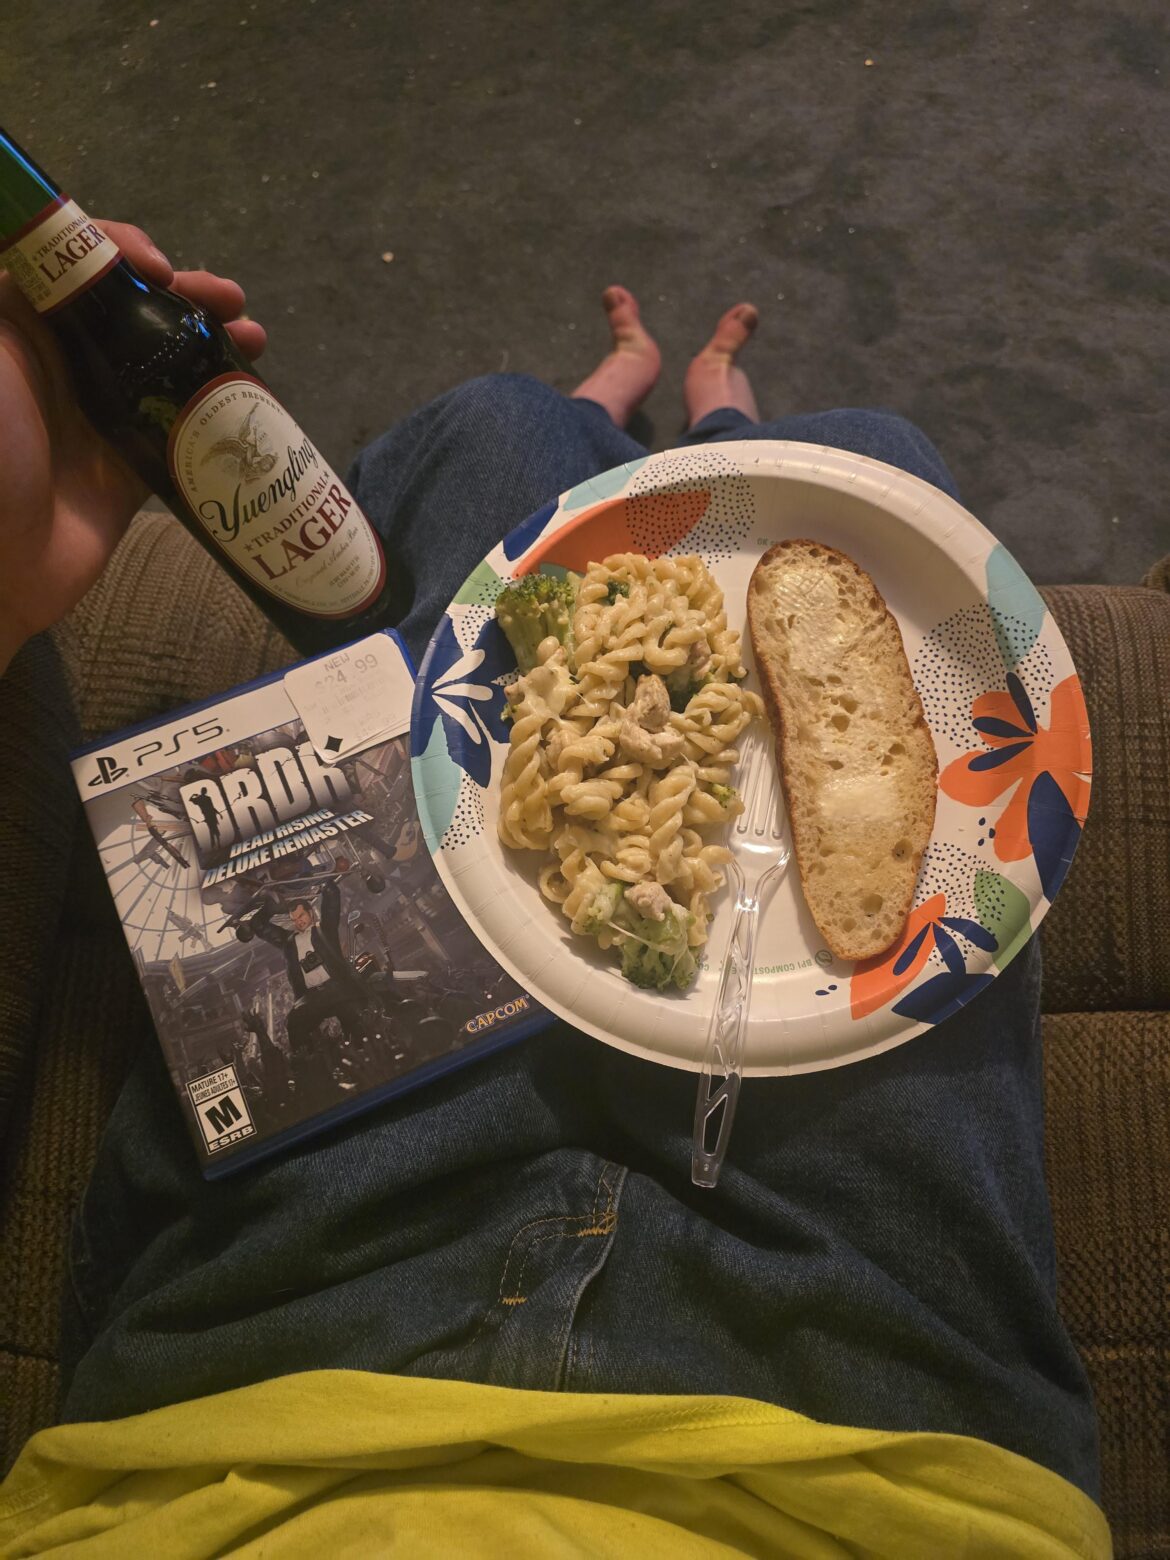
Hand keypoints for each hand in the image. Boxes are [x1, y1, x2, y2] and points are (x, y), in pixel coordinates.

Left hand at [0, 221, 267, 673]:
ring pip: (163, 362)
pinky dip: (221, 410)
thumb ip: (9, 284)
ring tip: (254, 333)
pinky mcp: (129, 469)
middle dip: (183, 294)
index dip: (119, 250)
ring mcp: (97, 416)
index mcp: (16, 323)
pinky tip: (256, 394)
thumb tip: (52, 227)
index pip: (72, 264)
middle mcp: (57, 362)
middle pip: (129, 309)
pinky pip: (182, 428)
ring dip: (211, 342)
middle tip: (227, 298)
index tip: (159, 266)